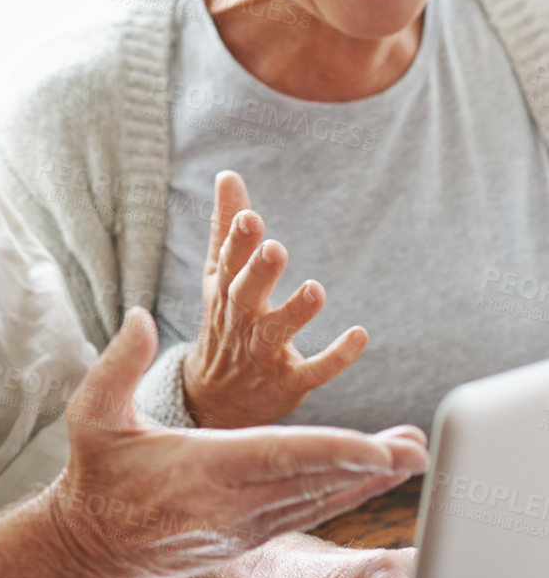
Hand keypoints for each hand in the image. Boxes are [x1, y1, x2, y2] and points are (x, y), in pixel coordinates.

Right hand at [47, 308, 427, 577]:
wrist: (87, 546)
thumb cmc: (94, 475)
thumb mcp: (91, 415)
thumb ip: (119, 364)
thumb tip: (142, 315)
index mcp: (201, 470)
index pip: (279, 457)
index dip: (335, 451)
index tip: (379, 447)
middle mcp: (232, 504)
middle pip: (313, 482)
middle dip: (371, 466)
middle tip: (418, 450)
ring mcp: (244, 525)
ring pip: (317, 499)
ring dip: (367, 481)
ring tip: (412, 458)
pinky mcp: (249, 535)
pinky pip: (305, 512)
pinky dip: (343, 494)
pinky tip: (373, 480)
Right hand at [183, 170, 367, 427]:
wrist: (216, 403)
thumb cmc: (223, 326)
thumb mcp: (218, 278)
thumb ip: (226, 228)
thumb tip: (227, 175)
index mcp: (223, 294)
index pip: (227, 265)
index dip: (237, 242)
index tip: (250, 217)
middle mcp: (240, 324)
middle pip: (245, 297)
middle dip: (259, 273)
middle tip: (276, 248)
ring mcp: (262, 356)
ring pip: (276, 333)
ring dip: (295, 313)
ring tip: (316, 290)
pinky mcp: (288, 383)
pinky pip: (312, 372)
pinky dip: (335, 357)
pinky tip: (360, 335)